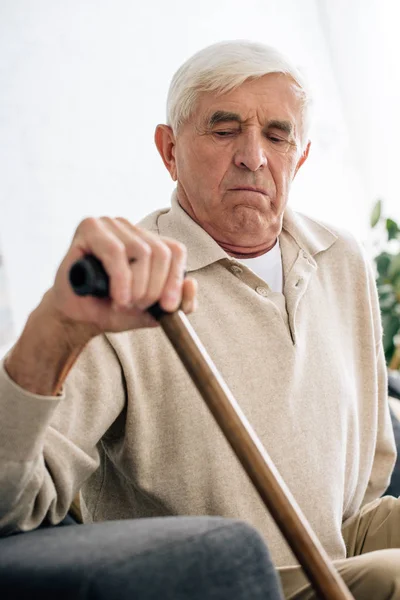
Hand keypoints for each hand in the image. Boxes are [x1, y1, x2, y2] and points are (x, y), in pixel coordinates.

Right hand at [46, 216, 196, 337]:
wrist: (79, 318)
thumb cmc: (114, 310)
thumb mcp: (154, 313)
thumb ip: (180, 303)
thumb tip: (191, 283)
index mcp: (150, 242)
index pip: (176, 251)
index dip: (175, 280)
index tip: (167, 307)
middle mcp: (132, 229)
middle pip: (160, 252)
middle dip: (153, 287)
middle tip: (137, 306)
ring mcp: (110, 224)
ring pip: (141, 251)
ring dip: (135, 286)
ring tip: (123, 302)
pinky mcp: (89, 227)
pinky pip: (115, 251)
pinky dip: (121, 279)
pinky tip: (117, 297)